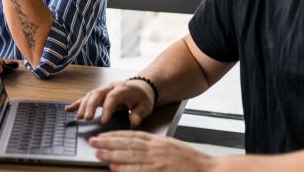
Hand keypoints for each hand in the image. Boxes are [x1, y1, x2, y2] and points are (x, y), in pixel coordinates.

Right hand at [66, 79, 154, 125]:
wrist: (141, 87)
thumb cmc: (142, 97)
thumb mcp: (146, 106)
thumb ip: (139, 113)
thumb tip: (134, 121)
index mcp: (122, 89)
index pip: (112, 97)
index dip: (107, 108)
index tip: (103, 121)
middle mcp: (110, 87)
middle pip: (97, 94)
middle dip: (90, 106)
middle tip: (86, 118)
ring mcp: (103, 89)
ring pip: (90, 95)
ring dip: (83, 105)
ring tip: (79, 117)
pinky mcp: (99, 94)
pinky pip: (87, 97)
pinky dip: (78, 103)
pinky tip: (69, 109)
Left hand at [90, 131, 214, 171]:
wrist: (210, 170)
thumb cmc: (190, 162)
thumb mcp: (170, 148)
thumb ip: (154, 148)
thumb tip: (135, 148)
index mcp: (158, 142)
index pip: (132, 135)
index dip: (115, 135)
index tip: (102, 135)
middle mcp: (156, 149)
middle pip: (127, 144)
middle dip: (108, 142)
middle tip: (93, 141)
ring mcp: (158, 161)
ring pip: (130, 156)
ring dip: (112, 154)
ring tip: (98, 153)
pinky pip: (139, 170)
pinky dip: (126, 169)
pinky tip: (114, 167)